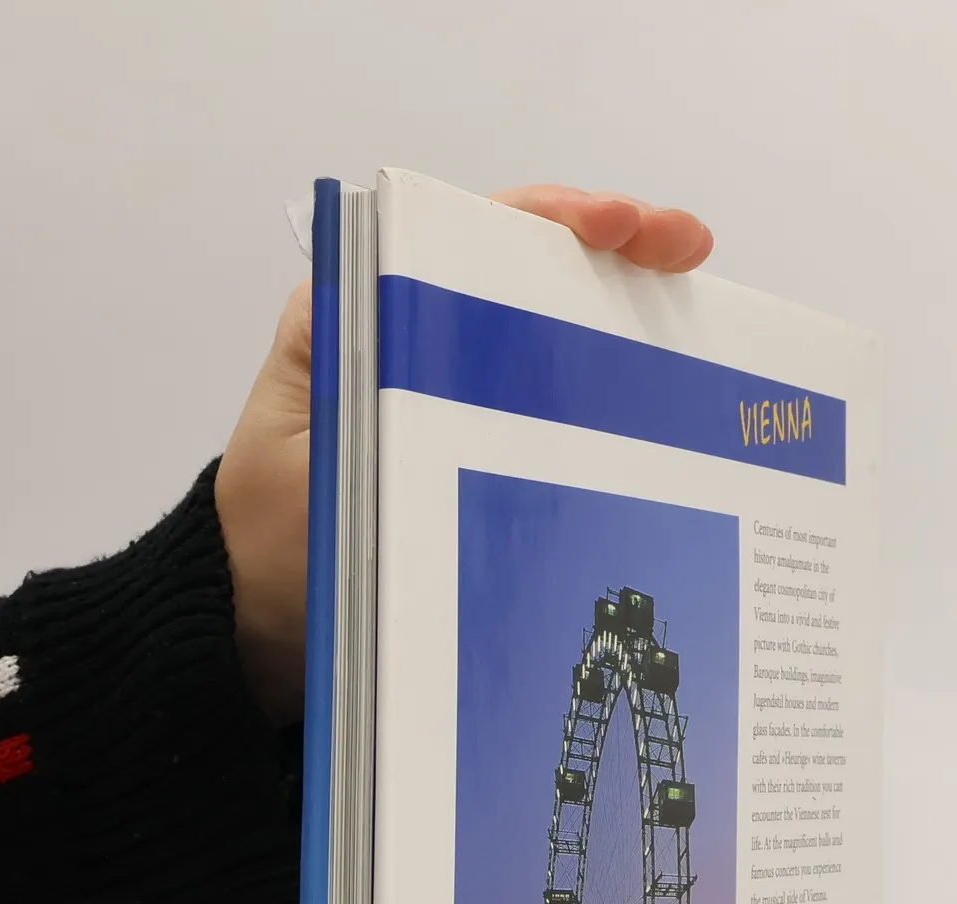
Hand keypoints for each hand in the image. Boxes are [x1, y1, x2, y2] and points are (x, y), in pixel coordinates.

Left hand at [216, 187, 713, 723]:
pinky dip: (601, 390)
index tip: (621, 227)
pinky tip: (661, 402)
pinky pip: (542, 401)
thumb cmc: (274, 550)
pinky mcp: (465, 442)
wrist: (259, 629)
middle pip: (522, 267)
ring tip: (697, 310)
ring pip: (544, 330)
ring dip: (619, 316)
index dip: (554, 220)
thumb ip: (366, 401)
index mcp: (358, 312)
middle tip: (687, 250)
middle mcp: (407, 334)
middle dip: (612, 250)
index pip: (467, 234)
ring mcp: (444, 390)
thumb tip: (454, 350)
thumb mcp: (308, 467)